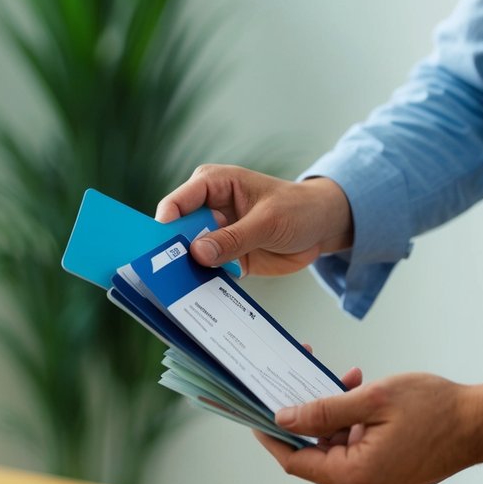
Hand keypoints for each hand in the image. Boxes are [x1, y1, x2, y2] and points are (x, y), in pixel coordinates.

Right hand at [155, 165, 353, 276]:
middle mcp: (207, 209)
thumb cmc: (298, 208)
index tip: (160, 249)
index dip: (165, 224)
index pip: (177, 203)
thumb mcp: (268, 221)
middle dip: (171, 253)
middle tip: (163, 276)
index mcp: (212, 185)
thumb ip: (233, 237)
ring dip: (186, 272)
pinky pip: (207, 273)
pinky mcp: (225, 258)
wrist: (321, 227)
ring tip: (178, 291)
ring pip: (189, 255)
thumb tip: (197, 252)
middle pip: (176, 232)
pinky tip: (199, 298)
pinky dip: (203, 284)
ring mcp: (214, 235)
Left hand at [256, 355, 482, 483]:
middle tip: (305, 377)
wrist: (482, 424)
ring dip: (333, 415)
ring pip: (331, 449)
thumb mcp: (372, 400)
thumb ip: (323, 410)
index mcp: (352, 478)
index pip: (292, 460)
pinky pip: (351, 451)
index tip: (254, 412)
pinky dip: (351, 424)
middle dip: (308, 414)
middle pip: (311, 454)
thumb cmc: (437, 410)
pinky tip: (362, 394)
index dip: (270, 435)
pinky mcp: (381, 480)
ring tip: (351, 381)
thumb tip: (284, 419)